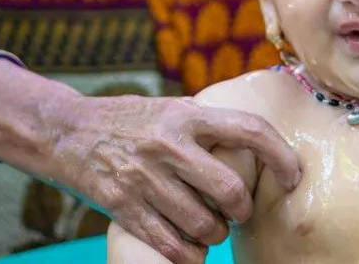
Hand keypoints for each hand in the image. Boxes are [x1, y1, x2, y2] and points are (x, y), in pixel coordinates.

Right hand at [50, 93, 300, 263]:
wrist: (66, 131)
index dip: (281, 156)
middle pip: (230, 192)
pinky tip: (187, 247)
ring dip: (214, 235)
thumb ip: (206, 126)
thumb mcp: (170, 109)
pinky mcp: (125, 208)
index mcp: (187, 116)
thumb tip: (257, 146)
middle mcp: (169, 145)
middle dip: (241, 211)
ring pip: (204, 226)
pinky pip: (172, 246)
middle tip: (235, 212)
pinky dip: (188, 254)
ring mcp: (145, 178)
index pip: (250, 131)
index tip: (292, 177)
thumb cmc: (129, 120)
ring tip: (208, 228)